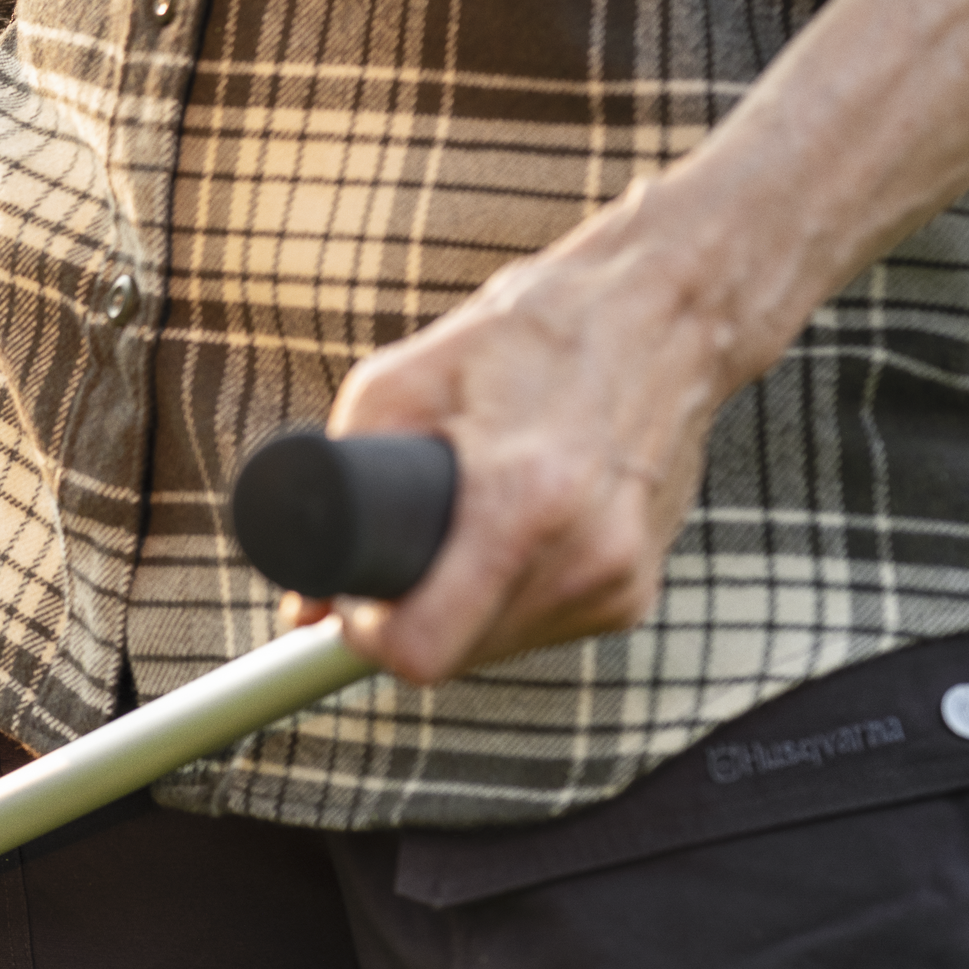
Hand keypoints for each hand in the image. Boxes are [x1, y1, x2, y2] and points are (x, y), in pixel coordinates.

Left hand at [316, 180, 753, 681]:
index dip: (368, 637)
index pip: (422, 649)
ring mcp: (620, 578)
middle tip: (405, 552)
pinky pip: (544, 629)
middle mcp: (585, 553)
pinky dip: (512, 598)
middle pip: (454, 655)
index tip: (357, 604)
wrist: (663, 314)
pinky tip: (518, 534)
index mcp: (523, 500)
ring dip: (463, 611)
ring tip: (472, 524)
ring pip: (497, 649)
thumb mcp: (403, 383)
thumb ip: (337, 486)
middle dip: (414, 617)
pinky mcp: (639, 589)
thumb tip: (305, 603)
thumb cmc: (529, 336)